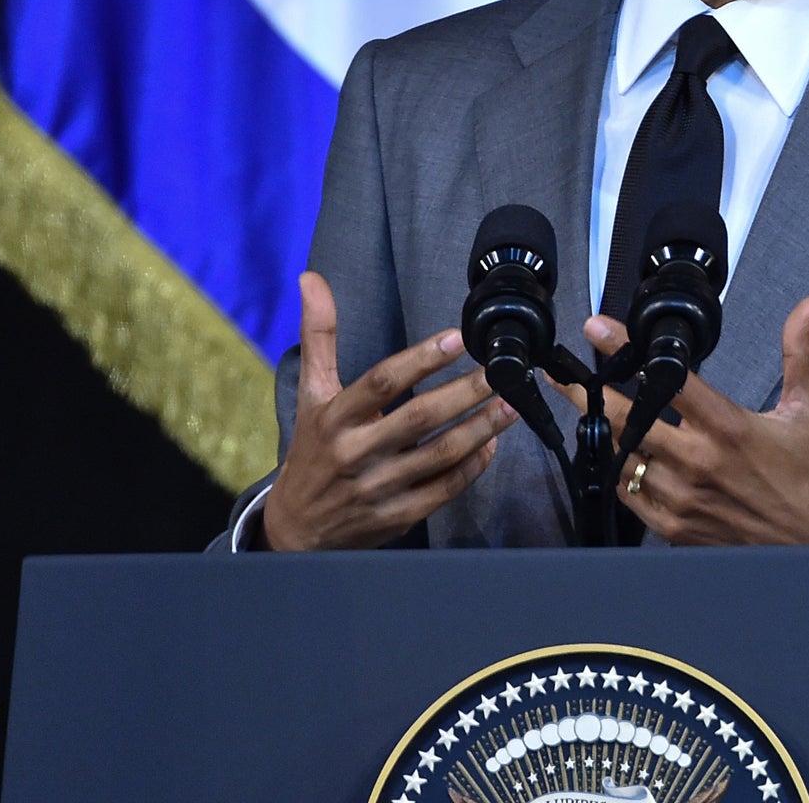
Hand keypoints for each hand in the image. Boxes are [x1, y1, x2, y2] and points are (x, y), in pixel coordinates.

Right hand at [262, 272, 518, 549]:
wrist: (297, 528)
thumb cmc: (313, 449)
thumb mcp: (312, 392)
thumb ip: (319, 335)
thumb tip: (311, 280)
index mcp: (335, 417)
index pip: (382, 382)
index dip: (420, 359)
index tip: (456, 338)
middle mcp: (356, 453)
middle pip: (420, 417)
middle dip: (465, 392)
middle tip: (500, 371)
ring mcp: (379, 488)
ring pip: (440, 454)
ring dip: (481, 427)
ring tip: (510, 404)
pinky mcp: (398, 516)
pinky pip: (444, 489)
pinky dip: (473, 466)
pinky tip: (492, 443)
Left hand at [569, 297, 808, 546]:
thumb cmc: (805, 475)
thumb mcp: (806, 410)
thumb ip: (799, 353)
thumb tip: (807, 307)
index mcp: (728, 427)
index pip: (667, 380)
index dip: (626, 351)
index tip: (598, 329)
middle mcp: (699, 462)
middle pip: (626, 420)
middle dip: (591, 395)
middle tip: (567, 377)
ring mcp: (682, 497)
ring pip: (621, 456)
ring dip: (606, 434)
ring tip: (590, 412)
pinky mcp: (674, 526)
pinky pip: (628, 492)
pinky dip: (619, 470)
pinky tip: (617, 453)